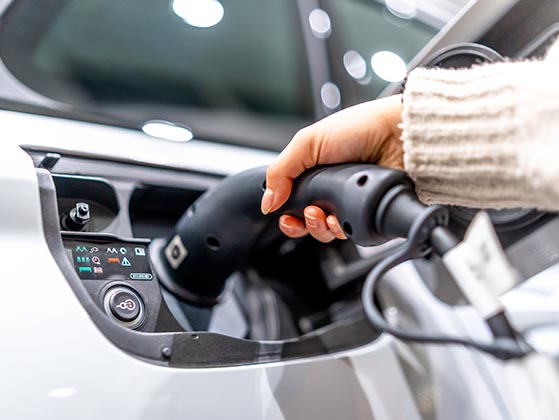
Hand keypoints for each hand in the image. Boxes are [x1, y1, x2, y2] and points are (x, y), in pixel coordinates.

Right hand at [262, 95, 403, 242]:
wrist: (398, 136)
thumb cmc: (360, 128)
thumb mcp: (308, 142)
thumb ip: (280, 171)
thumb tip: (267, 201)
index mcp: (314, 173)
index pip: (292, 202)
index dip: (286, 214)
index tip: (285, 216)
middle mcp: (332, 190)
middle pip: (308, 222)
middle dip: (302, 224)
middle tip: (308, 213)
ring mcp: (351, 203)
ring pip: (327, 232)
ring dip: (319, 228)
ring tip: (323, 214)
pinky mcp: (369, 214)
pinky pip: (351, 234)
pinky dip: (342, 230)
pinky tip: (341, 219)